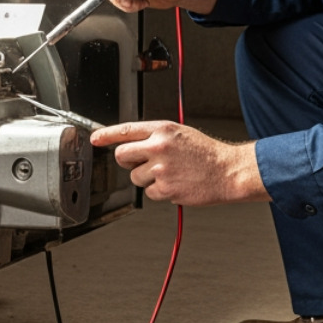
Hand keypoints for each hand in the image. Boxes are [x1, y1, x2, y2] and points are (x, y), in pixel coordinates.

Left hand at [90, 121, 268, 205]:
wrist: (227, 171)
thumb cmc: (206, 153)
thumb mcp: (180, 134)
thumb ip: (156, 137)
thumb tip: (133, 145)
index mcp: (162, 130)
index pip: (126, 130)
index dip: (106, 135)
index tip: (95, 139)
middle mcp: (159, 147)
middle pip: (122, 156)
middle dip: (128, 162)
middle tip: (142, 164)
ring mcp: (161, 169)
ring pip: (135, 178)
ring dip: (148, 179)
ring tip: (170, 173)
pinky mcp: (165, 188)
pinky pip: (150, 192)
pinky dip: (160, 192)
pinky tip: (176, 184)